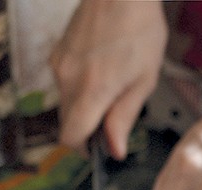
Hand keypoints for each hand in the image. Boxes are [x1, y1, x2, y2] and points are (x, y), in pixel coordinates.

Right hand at [50, 0, 166, 159]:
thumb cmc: (139, 27)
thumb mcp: (144, 78)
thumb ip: (125, 117)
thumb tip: (115, 149)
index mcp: (93, 90)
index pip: (71, 136)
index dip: (83, 149)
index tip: (97, 148)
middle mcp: (69, 80)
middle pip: (67, 122)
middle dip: (87, 127)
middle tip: (113, 114)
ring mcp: (59, 65)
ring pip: (65, 102)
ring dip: (83, 105)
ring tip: (110, 83)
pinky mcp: (56, 54)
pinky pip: (64, 82)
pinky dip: (78, 85)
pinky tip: (99, 67)